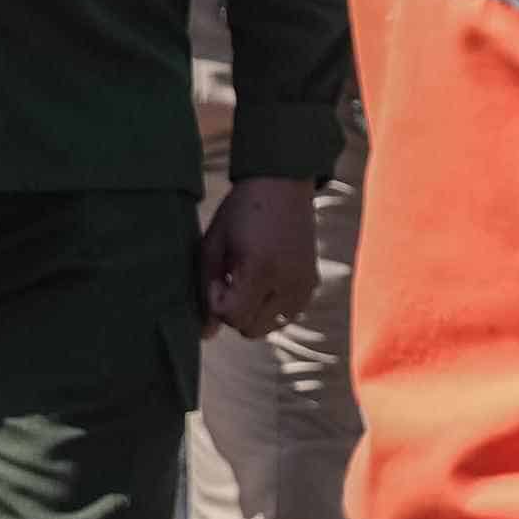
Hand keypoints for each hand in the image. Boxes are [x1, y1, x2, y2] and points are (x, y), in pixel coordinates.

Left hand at [201, 177, 319, 337]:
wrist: (283, 184)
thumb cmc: (241, 211)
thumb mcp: (213, 244)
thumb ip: (206, 288)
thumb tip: (206, 334)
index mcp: (261, 268)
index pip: (232, 316)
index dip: (216, 302)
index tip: (218, 278)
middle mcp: (288, 281)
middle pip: (250, 328)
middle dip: (235, 311)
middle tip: (232, 281)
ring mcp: (304, 284)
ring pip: (269, 326)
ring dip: (254, 312)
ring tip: (249, 282)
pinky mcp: (313, 283)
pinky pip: (287, 315)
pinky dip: (273, 308)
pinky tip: (266, 283)